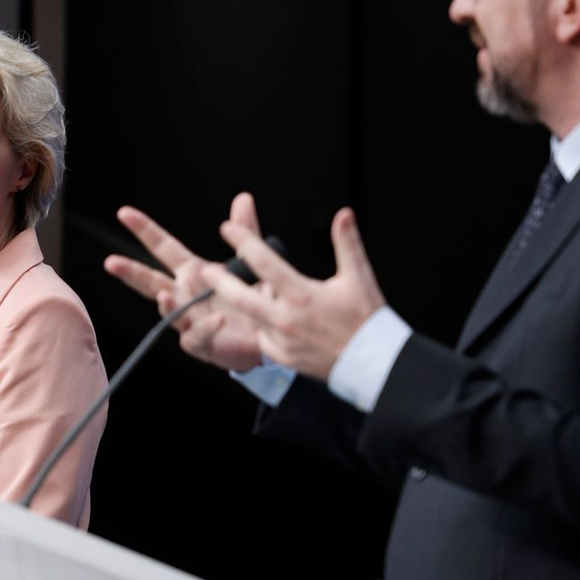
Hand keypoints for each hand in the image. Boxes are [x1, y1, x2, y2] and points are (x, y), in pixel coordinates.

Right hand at [104, 195, 263, 371]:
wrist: (272, 336)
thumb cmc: (254, 299)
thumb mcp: (251, 262)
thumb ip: (246, 232)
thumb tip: (243, 197)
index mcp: (193, 272)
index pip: (162, 246)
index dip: (144, 229)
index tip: (124, 213)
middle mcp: (185, 295)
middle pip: (151, 281)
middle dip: (130, 272)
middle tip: (111, 262)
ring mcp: (190, 320)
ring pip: (169, 312)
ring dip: (165, 304)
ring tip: (164, 294)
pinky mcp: (204, 344)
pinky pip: (200, 335)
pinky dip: (207, 327)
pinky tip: (217, 318)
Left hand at [215, 205, 384, 379]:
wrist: (375, 365)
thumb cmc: (366, 319)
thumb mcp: (358, 278)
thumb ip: (347, 244)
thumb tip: (343, 214)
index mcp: (302, 295)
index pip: (265, 264)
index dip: (244, 243)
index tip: (226, 227)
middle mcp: (287, 319)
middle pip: (241, 297)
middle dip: (219, 281)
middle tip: (204, 269)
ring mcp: (282, 341)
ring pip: (251, 318)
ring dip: (241, 303)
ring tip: (228, 290)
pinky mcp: (282, 357)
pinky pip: (264, 338)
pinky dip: (263, 326)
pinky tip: (269, 318)